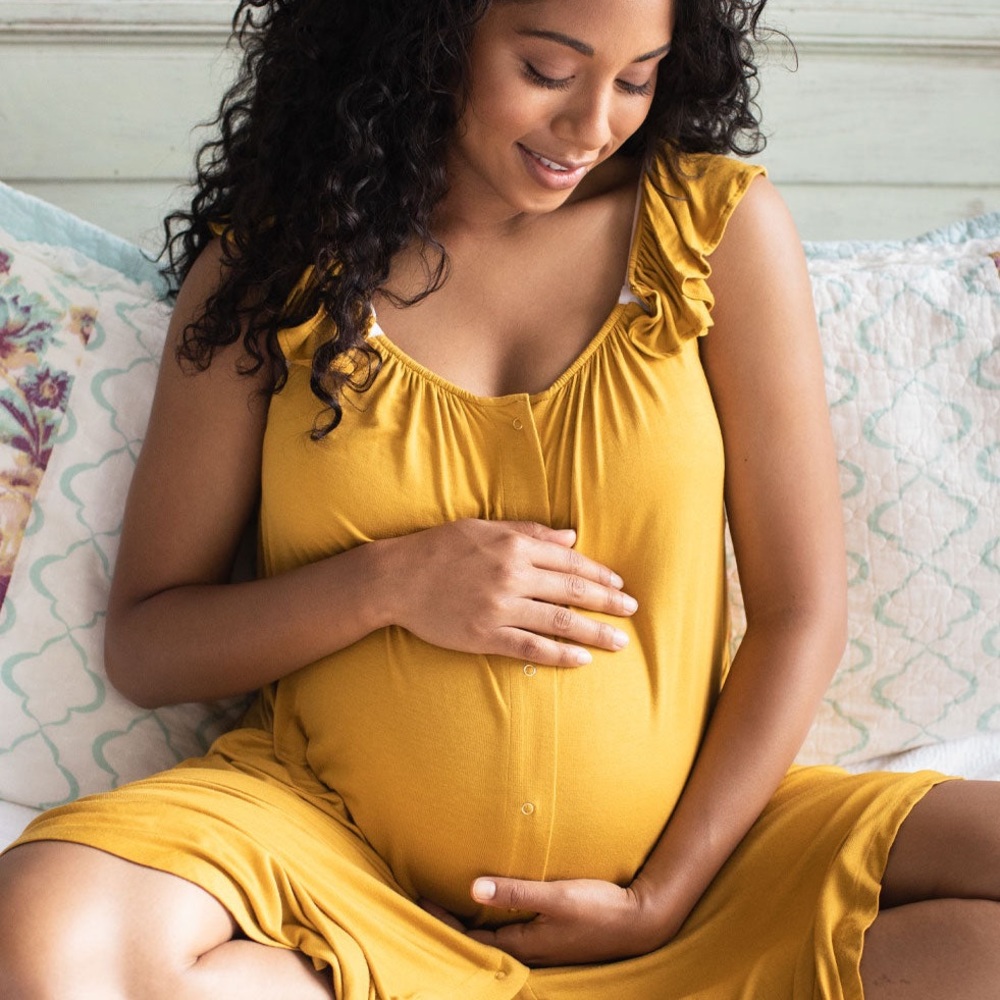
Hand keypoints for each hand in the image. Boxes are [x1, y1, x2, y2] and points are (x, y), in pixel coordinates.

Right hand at [381, 519, 637, 667]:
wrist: (397, 578)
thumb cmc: (439, 548)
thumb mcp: (484, 528)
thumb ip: (529, 532)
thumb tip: (571, 537)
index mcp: (514, 545)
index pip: (569, 560)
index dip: (599, 573)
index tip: (619, 583)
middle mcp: (512, 575)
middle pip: (572, 590)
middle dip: (608, 601)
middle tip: (632, 610)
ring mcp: (500, 607)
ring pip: (559, 621)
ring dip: (595, 632)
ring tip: (619, 642)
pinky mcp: (486, 635)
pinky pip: (531, 647)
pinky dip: (559, 655)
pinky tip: (582, 660)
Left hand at [422, 875, 670, 967]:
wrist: (643, 921)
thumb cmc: (600, 908)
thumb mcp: (556, 896)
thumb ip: (516, 892)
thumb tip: (474, 887)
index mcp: (526, 944)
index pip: (473, 937)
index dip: (445, 921)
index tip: (422, 902)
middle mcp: (531, 951)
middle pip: (481, 941)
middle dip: (453, 923)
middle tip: (428, 902)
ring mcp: (544, 947)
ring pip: (497, 938)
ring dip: (474, 923)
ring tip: (454, 906)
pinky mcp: (555, 938)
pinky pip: (514, 933)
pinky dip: (496, 922)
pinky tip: (496, 910)